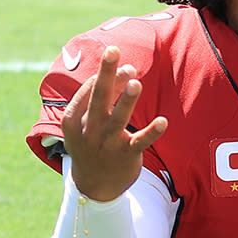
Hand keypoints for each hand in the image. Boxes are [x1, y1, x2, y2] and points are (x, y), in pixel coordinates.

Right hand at [61, 46, 168, 201]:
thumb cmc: (91, 144)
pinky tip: (163, 122)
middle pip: (99, 98)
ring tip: (135, 82)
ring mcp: (107, 144)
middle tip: (114, 51)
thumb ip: (99, 99)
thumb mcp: (85, 123)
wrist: (94, 185)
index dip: (103, 73)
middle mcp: (89, 130)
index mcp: (74, 120)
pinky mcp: (126, 156)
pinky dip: (151, 132)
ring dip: (127, 100)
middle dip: (106, 74)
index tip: (116, 54)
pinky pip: (140, 142)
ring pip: (118, 119)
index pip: (88, 91)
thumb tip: (122, 70)